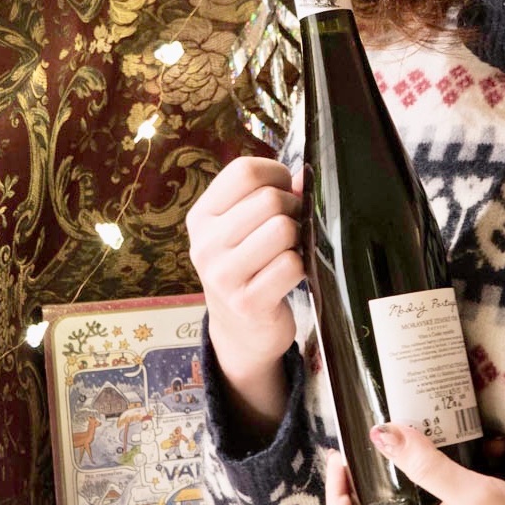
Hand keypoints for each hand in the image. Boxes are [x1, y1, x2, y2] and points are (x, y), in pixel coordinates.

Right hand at [185, 157, 304, 420]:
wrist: (240, 332)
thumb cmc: (247, 268)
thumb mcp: (243, 229)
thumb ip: (267, 196)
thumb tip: (302, 177)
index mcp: (202, 217)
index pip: (243, 172)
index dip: (276, 174)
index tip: (284, 190)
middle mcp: (205, 244)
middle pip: (268, 199)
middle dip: (293, 208)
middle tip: (292, 227)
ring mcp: (223, 276)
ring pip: (282, 229)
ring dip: (297, 238)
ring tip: (289, 251)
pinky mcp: (247, 303)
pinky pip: (291, 265)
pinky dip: (300, 268)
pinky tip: (289, 276)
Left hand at [325, 424, 504, 504]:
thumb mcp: (471, 494)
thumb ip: (426, 465)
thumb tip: (379, 434)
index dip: (337, 498)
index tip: (345, 458)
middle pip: (379, 504)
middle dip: (379, 462)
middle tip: (385, 426)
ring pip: (420, 486)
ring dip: (427, 454)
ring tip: (439, 422)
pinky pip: (457, 484)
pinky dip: (467, 459)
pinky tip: (491, 443)